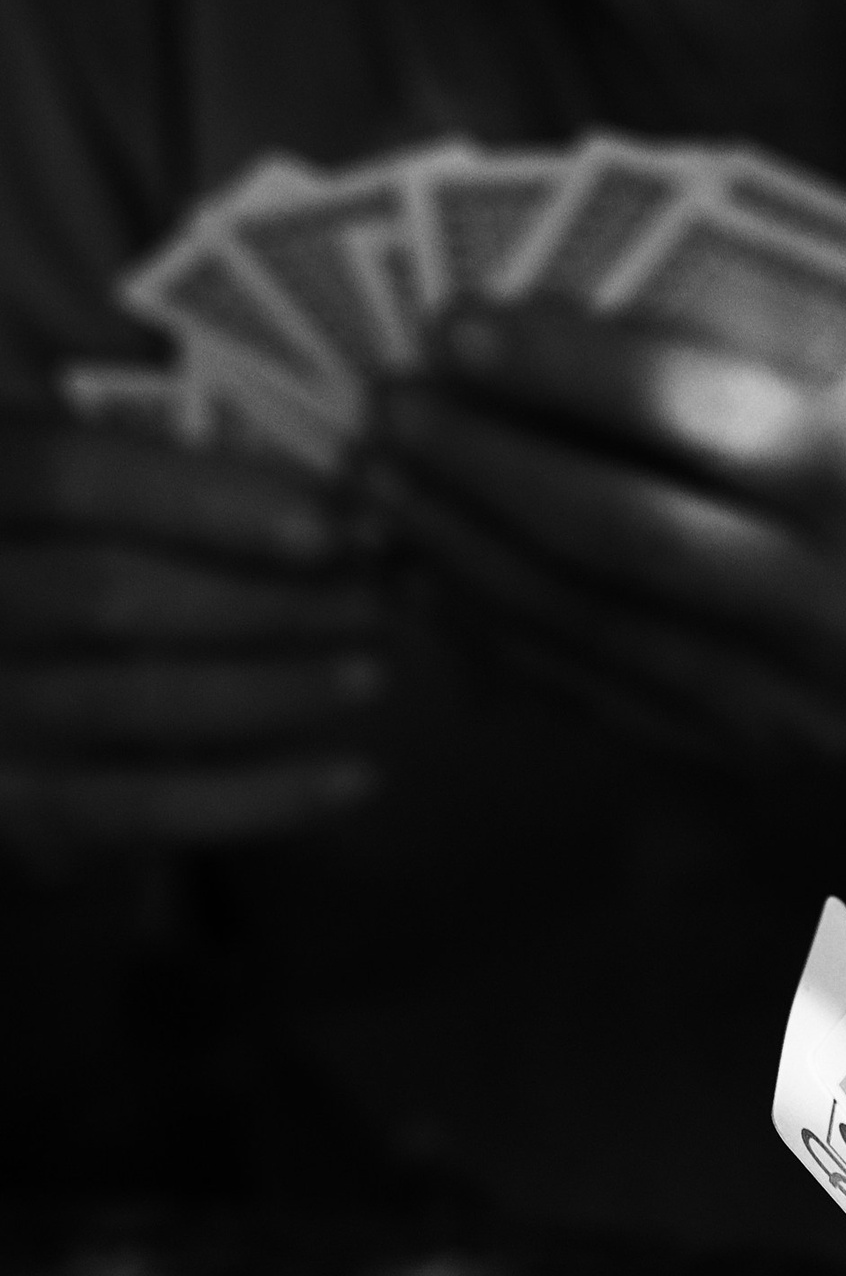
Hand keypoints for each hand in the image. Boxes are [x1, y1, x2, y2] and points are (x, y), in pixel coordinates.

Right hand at [0, 413, 382, 855]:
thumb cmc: (42, 560)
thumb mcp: (48, 478)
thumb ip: (135, 460)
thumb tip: (312, 482)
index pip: (66, 473)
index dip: (203, 495)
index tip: (331, 519)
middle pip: (113, 594)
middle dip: (265, 598)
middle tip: (378, 596)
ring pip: (139, 701)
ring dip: (279, 687)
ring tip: (375, 668)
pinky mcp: (15, 815)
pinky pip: (150, 811)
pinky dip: (264, 798)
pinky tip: (357, 777)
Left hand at [366, 301, 845, 763]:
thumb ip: (770, 346)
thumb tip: (575, 288)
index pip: (702, 418)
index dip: (565, 369)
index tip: (456, 324)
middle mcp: (832, 607)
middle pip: (621, 535)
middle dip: (485, 468)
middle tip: (386, 407)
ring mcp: (784, 702)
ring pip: (588, 625)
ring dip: (463, 552)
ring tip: (380, 481)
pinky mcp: (741, 756)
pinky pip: (590, 693)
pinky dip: (493, 632)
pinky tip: (426, 573)